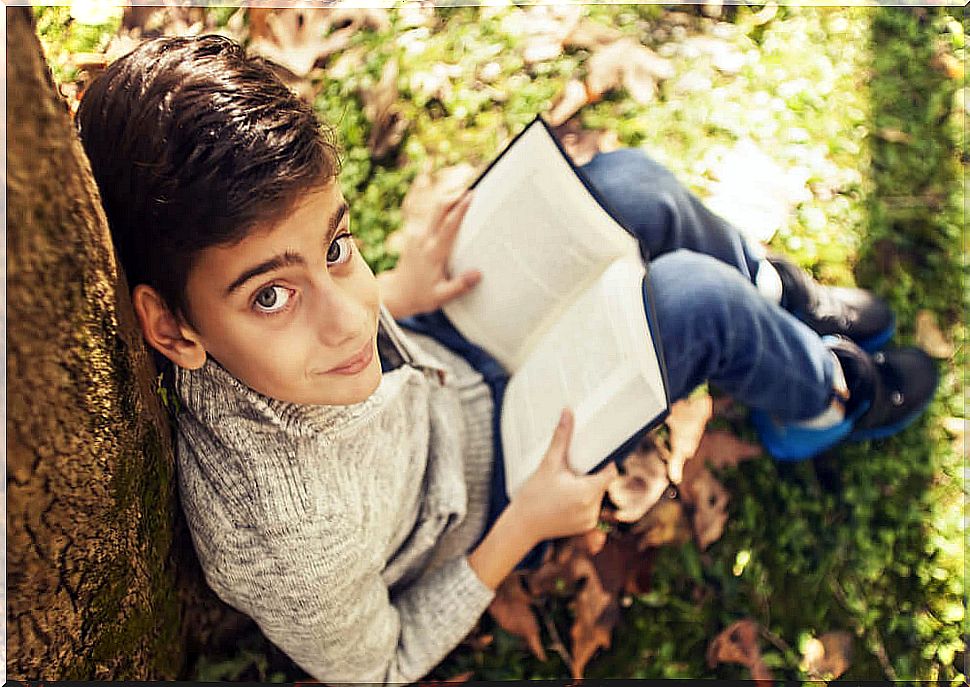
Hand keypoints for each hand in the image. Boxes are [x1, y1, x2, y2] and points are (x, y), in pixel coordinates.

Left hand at [378, 190, 480, 318]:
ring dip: (448, 202)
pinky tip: (452, 211)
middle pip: (438, 209)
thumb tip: (477, 274)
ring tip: (463, 198)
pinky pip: (430, 218)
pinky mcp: (413, 236)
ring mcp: (416, 236)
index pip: (448, 226)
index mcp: (432, 253)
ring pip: (434, 211)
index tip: (470, 196)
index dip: (459, 209)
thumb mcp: (441, 296)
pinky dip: (442, 212)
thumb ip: (460, 286)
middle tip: (469, 191)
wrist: (396, 293)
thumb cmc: (420, 296)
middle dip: (453, 197)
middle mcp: (423, 240)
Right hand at [506, 408, 618, 541]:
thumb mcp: (548, 464)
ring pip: (597, 495)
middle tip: (572, 470)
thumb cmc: (533, 495)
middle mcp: (593, 508)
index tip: (592, 456)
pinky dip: (582, 501)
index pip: (610, 472)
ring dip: (587, 488)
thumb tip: (568, 413)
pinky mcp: (585, 526)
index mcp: (588, 492)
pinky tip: (565, 498)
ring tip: (566, 485)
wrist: (522, 525)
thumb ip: (561, 438)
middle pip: (602, 483)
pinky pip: (591, 507)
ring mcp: (589, 520)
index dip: (604, 462)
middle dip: (590, 474)